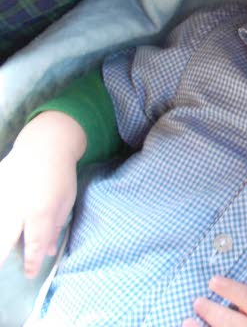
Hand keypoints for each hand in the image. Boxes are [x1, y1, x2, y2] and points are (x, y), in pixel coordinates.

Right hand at [0, 111, 85, 277]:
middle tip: (0, 272)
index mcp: (42, 211)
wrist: (45, 145)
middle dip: (0, 259)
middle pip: (4, 239)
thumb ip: (55, 226)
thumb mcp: (66, 201)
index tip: (30, 274)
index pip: (34, 244)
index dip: (32, 262)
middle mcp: (18, 207)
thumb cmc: (60, 176)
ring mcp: (2, 196)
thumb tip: (47, 252)